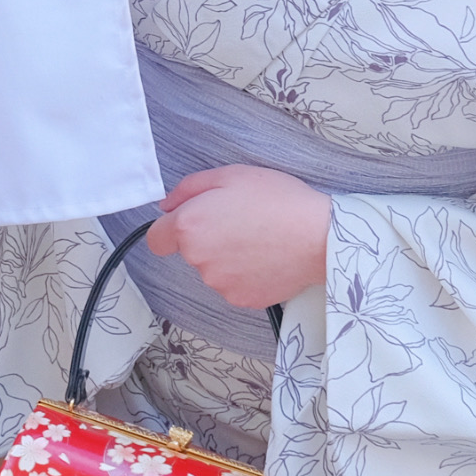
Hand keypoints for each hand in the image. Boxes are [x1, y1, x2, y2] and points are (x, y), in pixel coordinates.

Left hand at [143, 164, 331, 309]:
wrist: (318, 237)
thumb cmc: (276, 199)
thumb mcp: (229, 175)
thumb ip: (189, 189)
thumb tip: (167, 207)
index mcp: (190, 228)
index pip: (157, 239)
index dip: (170, 229)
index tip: (189, 222)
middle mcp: (199, 261)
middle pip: (190, 252)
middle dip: (206, 238)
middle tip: (239, 220)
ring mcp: (221, 285)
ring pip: (213, 269)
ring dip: (226, 257)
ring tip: (258, 238)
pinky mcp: (242, 300)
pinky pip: (234, 284)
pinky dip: (244, 274)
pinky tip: (266, 257)